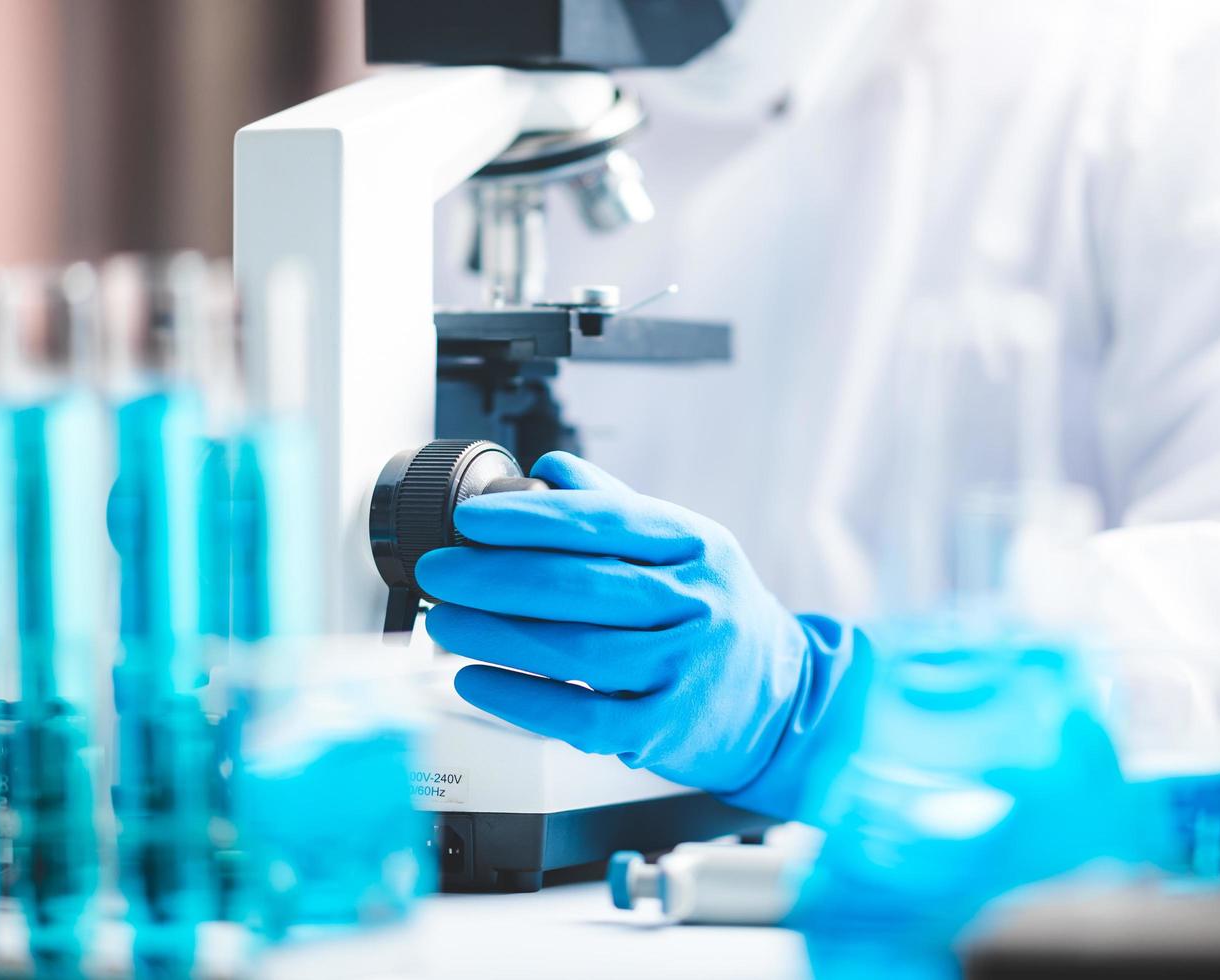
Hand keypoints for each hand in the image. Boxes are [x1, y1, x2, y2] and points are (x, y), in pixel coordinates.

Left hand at [414, 452, 842, 814]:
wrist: (781, 703)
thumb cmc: (719, 618)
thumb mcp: (688, 549)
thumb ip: (618, 508)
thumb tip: (550, 470)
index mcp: (695, 546)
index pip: (603, 523)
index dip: (529, 520)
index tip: (472, 520)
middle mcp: (696, 604)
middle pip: (580, 586)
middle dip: (493, 577)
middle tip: (439, 572)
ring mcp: (683, 670)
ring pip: (574, 650)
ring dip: (495, 636)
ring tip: (444, 623)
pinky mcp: (664, 729)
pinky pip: (580, 714)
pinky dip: (520, 698)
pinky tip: (476, 680)